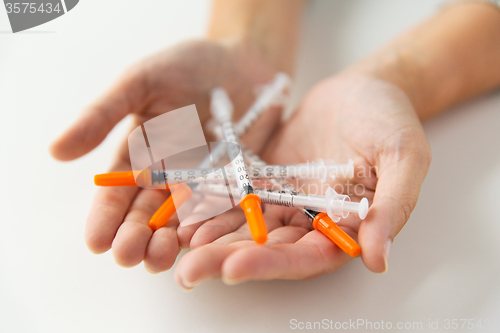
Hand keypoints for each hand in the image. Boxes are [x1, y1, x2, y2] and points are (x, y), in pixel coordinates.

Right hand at [50, 40, 282, 271]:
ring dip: (167, 243)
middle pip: (146, 216)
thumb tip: (56, 151)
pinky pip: (221, 212)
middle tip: (127, 254)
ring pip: (180, 223)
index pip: (116, 193)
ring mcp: (203, 183)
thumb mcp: (142, 82)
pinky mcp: (236, 184)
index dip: (104, 218)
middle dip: (134, 238)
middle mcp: (168, 176)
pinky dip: (209, 228)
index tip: (96, 241)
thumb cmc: (190, 66)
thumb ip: (103, 114)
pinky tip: (199, 242)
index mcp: (140, 155)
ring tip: (158, 257)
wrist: (244, 62)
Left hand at [174, 72, 430, 287]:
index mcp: (346, 227)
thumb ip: (393, 206)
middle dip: (228, 259)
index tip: (234, 266)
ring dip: (212, 238)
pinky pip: (237, 195)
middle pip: (268, 248)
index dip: (271, 263)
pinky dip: (212, 204)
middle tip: (189, 270)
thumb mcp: (403, 155)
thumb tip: (378, 260)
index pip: (307, 256)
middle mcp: (311, 222)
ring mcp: (286, 201)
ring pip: (246, 226)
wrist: (364, 88)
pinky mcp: (266, 179)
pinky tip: (184, 212)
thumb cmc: (391, 119)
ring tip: (177, 246)